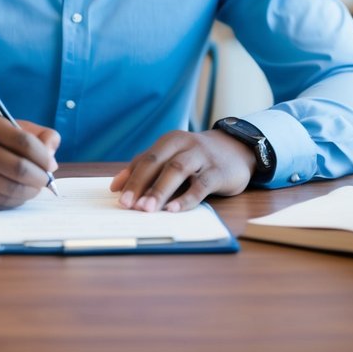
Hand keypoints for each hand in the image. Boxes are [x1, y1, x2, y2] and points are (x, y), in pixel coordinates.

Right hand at [0, 114, 59, 210]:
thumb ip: (34, 135)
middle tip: (46, 180)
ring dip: (30, 191)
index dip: (43, 156)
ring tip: (34, 186)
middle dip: (40, 177)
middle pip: (19, 168)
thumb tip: (52, 156)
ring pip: (11, 190)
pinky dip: (15, 201)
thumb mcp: (3, 127)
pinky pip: (0, 204)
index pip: (23, 142)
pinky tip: (17, 193)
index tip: (51, 164)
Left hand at [110, 130, 254, 212]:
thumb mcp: (172, 157)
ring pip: (177, 171)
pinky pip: (200, 185)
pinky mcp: (218, 172)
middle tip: (129, 206)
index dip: (131, 180)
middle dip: (141, 185)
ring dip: (160, 190)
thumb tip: (115, 186)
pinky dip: (186, 198)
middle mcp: (184, 144)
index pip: (145, 160)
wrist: (236, 149)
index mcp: (169, 141)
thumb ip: (145, 168)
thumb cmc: (197, 157)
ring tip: (147, 209)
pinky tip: (174, 209)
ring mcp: (202, 157)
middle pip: (158, 163)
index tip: (119, 199)